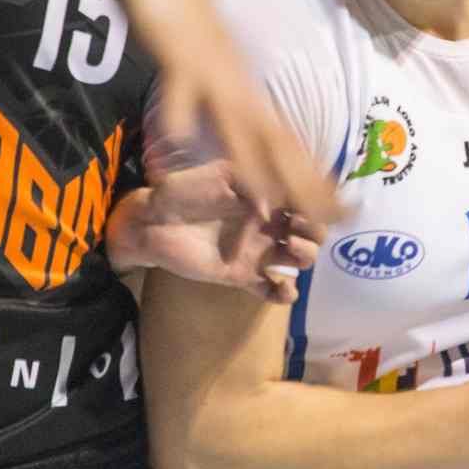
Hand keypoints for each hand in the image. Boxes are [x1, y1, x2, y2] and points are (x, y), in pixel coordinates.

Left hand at [104, 161, 323, 302]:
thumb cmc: (185, 190)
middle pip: (310, 234)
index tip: (306, 208)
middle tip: (298, 231)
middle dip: (314, 233)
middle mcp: (267, 226)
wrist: (154, 221)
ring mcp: (257, 252)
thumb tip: (271, 207)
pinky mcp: (242, 276)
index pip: (304, 203)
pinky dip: (284, 294)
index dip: (314, 206)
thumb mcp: (220, 174)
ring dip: (305, 257)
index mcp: (265, 198)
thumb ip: (251, 185)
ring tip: (290, 251)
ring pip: (298, 261)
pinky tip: (283, 289)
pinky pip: (271, 289)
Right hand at [105, 0, 338, 227]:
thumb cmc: (175, 0)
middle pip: (276, 142)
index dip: (313, 180)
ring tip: (269, 208)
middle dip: (305, 186)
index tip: (342, 216)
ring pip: (235, 122)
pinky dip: (179, 110)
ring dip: (252, 166)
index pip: (286, 142)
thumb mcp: (199, 57)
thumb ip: (211, 89)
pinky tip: (180, 139)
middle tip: (337, 226)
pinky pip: (178, 83)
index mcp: (240, 86)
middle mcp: (234, 81)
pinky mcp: (174, 48)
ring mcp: (206, 65)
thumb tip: (222, 122)